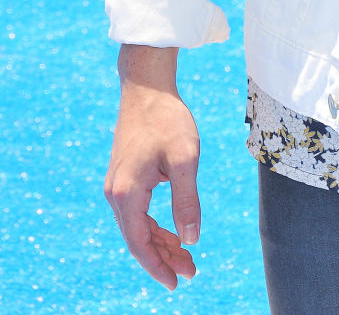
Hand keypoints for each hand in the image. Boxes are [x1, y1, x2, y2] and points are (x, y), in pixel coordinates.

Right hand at [104, 47, 200, 290]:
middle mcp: (115, 193)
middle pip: (137, 239)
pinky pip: (137, 213)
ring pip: (137, 227)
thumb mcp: (185, 159)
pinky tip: (173, 231)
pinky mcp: (123, 177)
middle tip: (191, 271)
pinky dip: (154, 226)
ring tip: (186, 256)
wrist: (147, 87)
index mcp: (127, 194)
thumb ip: (187, 201)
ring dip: (160, 243)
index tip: (178, 283)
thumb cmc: (167, 120)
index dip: (158, 267)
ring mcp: (117, 185)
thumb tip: (191, 239)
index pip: (139, 244)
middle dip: (163, 258)